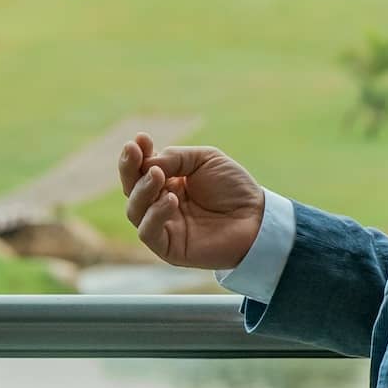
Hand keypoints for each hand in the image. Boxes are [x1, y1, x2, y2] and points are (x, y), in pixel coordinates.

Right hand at [117, 132, 264, 269]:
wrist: (257, 218)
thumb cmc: (234, 188)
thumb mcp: (205, 160)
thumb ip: (174, 158)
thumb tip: (147, 165)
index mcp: (168, 182)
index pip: (141, 169)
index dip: (135, 155)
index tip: (139, 139)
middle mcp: (160, 204)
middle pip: (131, 189)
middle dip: (129, 168)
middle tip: (135, 151)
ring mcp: (164, 227)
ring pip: (135, 210)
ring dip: (142, 190)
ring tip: (158, 175)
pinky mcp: (169, 248)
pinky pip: (148, 232)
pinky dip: (154, 214)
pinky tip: (171, 199)